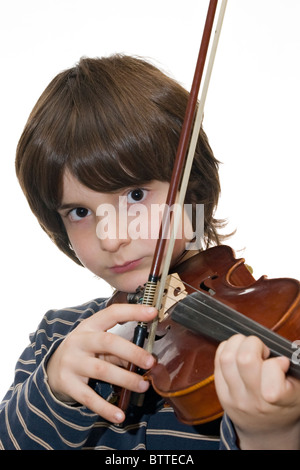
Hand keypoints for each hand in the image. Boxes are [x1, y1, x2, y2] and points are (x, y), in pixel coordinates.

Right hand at [46, 303, 156, 423]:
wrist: (51, 368)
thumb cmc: (84, 351)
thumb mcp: (97, 344)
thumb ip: (119, 349)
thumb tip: (146, 358)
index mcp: (90, 326)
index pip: (112, 313)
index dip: (133, 312)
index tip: (152, 313)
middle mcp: (79, 341)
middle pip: (107, 342)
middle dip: (132, 352)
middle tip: (151, 361)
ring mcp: (72, 362)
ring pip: (101, 370)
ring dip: (125, 379)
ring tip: (143, 386)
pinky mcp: (68, 383)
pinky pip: (88, 397)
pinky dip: (105, 408)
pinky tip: (119, 415)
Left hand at [214, 334, 299, 448]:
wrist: (266, 431)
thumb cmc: (284, 406)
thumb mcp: (299, 390)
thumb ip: (296, 367)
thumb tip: (293, 347)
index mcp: (278, 401)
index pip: (272, 374)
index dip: (277, 362)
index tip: (282, 362)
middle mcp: (254, 400)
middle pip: (245, 359)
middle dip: (254, 344)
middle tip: (262, 351)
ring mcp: (234, 396)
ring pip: (227, 358)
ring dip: (238, 344)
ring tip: (248, 348)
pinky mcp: (220, 392)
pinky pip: (218, 361)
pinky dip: (227, 349)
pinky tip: (238, 352)